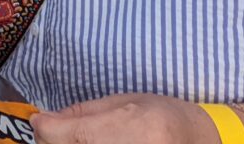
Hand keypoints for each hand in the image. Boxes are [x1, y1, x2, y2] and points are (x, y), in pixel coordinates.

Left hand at [31, 93, 216, 142]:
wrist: (202, 141)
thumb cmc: (164, 117)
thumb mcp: (124, 102)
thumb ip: (81, 113)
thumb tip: (42, 121)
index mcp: (124, 131)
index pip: (59, 136)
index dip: (43, 128)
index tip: (41, 121)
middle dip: (55, 140)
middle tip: (59, 131)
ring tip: (87, 137)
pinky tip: (97, 142)